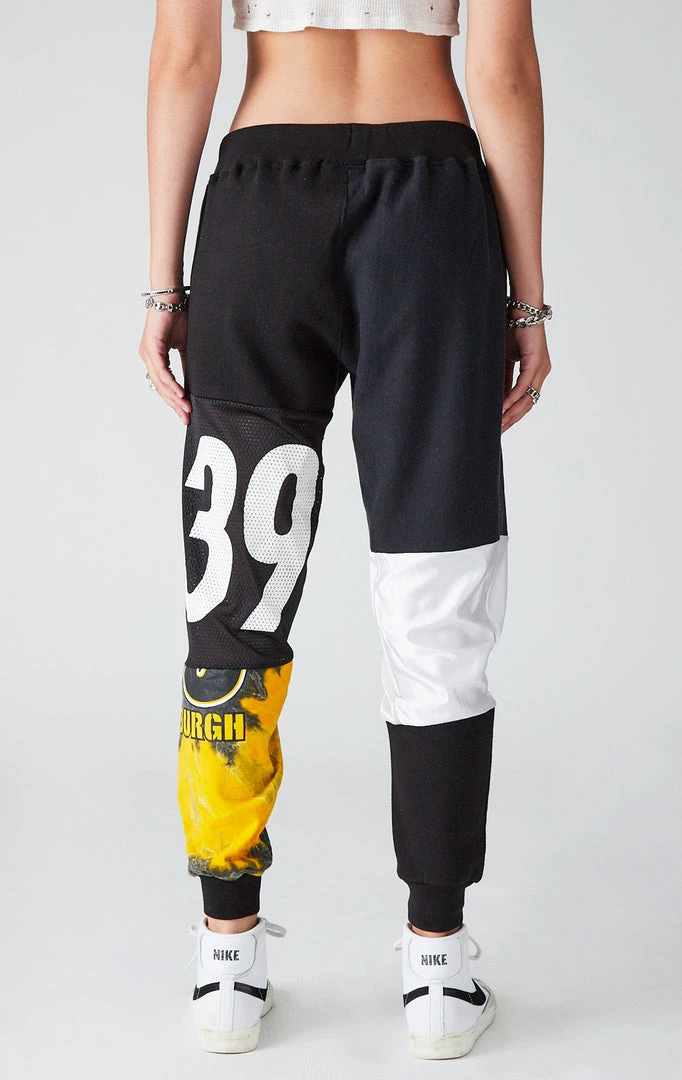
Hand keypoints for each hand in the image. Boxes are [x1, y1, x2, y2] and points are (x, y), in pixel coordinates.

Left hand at [138, 306, 191, 424]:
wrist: (172, 298)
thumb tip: (191, 382)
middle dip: (174, 405)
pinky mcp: (151, 347)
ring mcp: (147, 353)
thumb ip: (185, 365)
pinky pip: (162, 371)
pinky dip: (171, 384)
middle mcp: (148, 357)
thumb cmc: (178, 318)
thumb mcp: (185, 347)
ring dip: (174, 398)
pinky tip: (180, 394)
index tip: (184, 413)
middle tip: (185, 418)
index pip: (163, 385)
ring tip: (185, 408)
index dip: (173, 401)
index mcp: (154, 358)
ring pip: (160, 383)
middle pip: (160, 388)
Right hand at [502, 321, 550, 433]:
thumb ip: (503, 377)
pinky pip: (523, 385)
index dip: (513, 415)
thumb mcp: (504, 358)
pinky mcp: (535, 362)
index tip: (500, 426)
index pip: (525, 401)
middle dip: (511, 420)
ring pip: (527, 398)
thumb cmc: (512, 329)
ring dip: (512, 412)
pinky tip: (503, 407)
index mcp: (535, 373)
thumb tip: (497, 396)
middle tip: (498, 432)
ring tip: (498, 424)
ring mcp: (540, 368)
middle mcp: (541, 373)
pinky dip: (513, 397)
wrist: (522, 309)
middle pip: (527, 405)